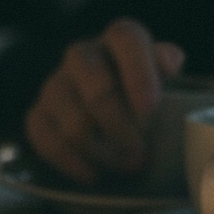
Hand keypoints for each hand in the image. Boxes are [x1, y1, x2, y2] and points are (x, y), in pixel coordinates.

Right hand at [25, 18, 185, 183]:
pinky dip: (69, 161)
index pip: (125, 38)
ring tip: (122, 168)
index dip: (138, 72)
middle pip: (95, 85)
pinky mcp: (37, 114)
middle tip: (139, 156)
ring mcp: (54, 85)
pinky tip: (92, 174)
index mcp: (118, 40)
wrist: (115, 120)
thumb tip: (169, 69)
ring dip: (98, 150)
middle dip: (119, 126)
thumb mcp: (172, 86)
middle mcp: (82, 55)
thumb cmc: (147, 102)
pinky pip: (44, 138)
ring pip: (70, 118)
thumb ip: (176, 78)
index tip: (151, 111)